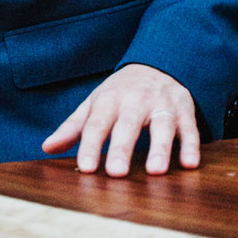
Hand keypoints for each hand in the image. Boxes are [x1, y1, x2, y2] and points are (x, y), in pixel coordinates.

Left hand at [42, 63, 199, 175]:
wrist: (156, 64)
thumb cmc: (121, 92)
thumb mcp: (95, 104)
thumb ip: (73, 127)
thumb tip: (47, 147)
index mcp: (109, 99)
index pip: (97, 124)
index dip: (90, 145)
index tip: (86, 167)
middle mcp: (136, 100)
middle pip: (127, 124)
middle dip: (121, 147)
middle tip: (116, 172)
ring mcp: (162, 104)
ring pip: (162, 126)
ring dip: (160, 148)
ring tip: (155, 171)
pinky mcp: (184, 110)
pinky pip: (189, 128)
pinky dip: (191, 145)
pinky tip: (189, 164)